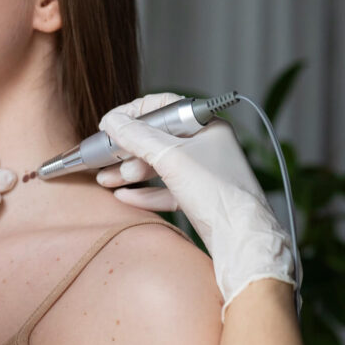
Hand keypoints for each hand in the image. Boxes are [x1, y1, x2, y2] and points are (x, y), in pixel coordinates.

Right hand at [97, 93, 294, 317]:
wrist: (241, 237)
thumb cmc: (216, 192)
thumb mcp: (171, 158)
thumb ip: (137, 137)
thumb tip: (112, 121)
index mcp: (206, 126)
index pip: (164, 107)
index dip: (133, 113)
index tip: (110, 124)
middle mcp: (205, 145)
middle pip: (156, 139)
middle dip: (127, 149)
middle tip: (104, 157)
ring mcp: (202, 172)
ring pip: (158, 166)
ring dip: (130, 172)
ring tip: (106, 180)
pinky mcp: (197, 197)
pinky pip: (165, 189)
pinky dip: (143, 192)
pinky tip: (123, 196)